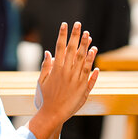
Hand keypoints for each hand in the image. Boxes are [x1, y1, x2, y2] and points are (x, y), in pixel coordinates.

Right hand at [28, 22, 98, 138]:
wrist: (53, 114)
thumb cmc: (46, 98)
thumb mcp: (42, 81)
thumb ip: (46, 66)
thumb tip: (48, 52)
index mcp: (56, 69)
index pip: (60, 47)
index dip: (62, 35)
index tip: (64, 24)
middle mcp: (67, 72)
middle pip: (73, 50)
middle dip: (76, 36)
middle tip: (78, 24)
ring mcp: (76, 79)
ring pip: (83, 59)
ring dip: (86, 46)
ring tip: (88, 35)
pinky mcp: (83, 87)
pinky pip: (89, 72)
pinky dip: (92, 61)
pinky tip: (94, 52)